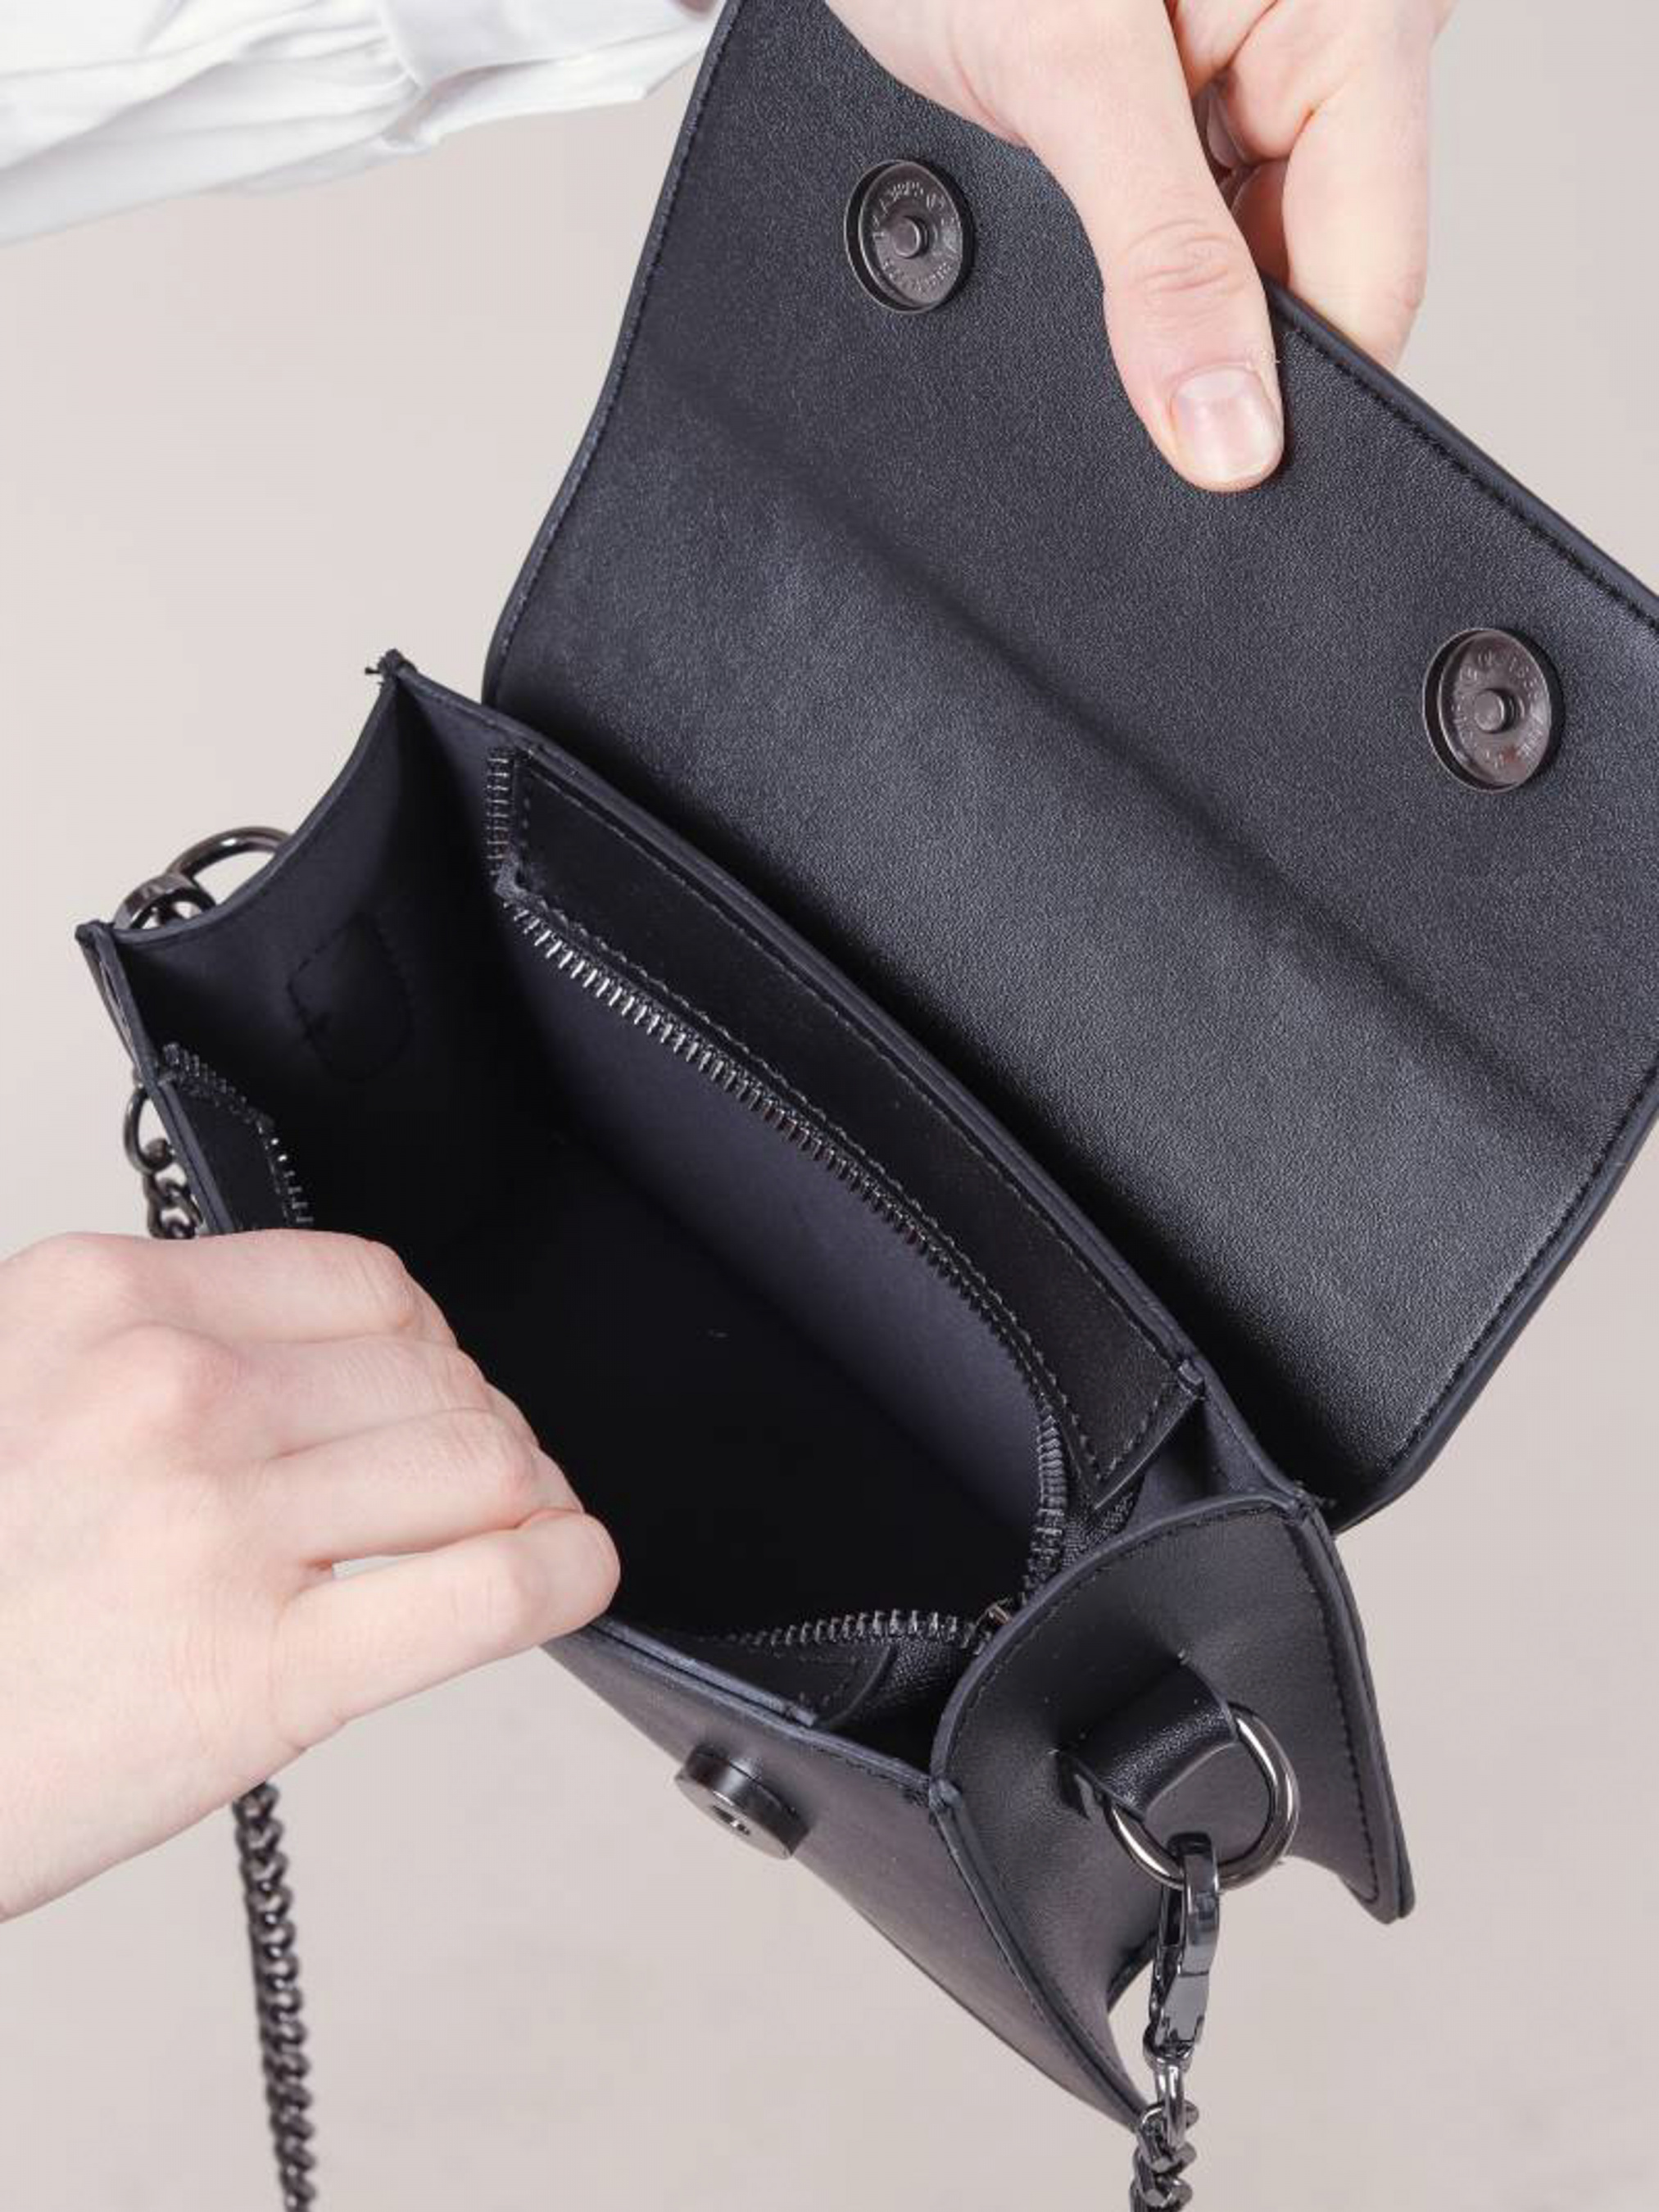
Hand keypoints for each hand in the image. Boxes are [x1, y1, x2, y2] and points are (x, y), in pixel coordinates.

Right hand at [0, 1231, 616, 1917]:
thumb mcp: (11, 1401)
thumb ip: (148, 1356)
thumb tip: (329, 1366)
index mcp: (94, 1305)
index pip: (362, 1281)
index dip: (428, 1342)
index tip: (430, 1390)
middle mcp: (160, 1393)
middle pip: (435, 1373)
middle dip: (482, 1430)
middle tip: (474, 1487)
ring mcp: (215, 1526)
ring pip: (484, 1464)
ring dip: (527, 1498)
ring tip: (511, 1534)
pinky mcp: (262, 1671)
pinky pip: (487, 1589)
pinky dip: (563, 1573)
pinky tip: (571, 1572)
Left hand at [827, 0, 1453, 489]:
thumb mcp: (1063, 69)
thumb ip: (1160, 253)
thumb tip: (1231, 432)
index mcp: (1355, 10)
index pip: (1376, 269)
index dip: (1302, 397)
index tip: (1219, 480)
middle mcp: (1321, 49)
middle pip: (1311, 281)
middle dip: (1217, 350)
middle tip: (1121, 386)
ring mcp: (1249, 90)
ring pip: (1237, 277)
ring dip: (1155, 312)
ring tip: (1071, 257)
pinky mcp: (1174, 121)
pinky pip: (1173, 246)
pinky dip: (1121, 280)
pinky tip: (1070, 256)